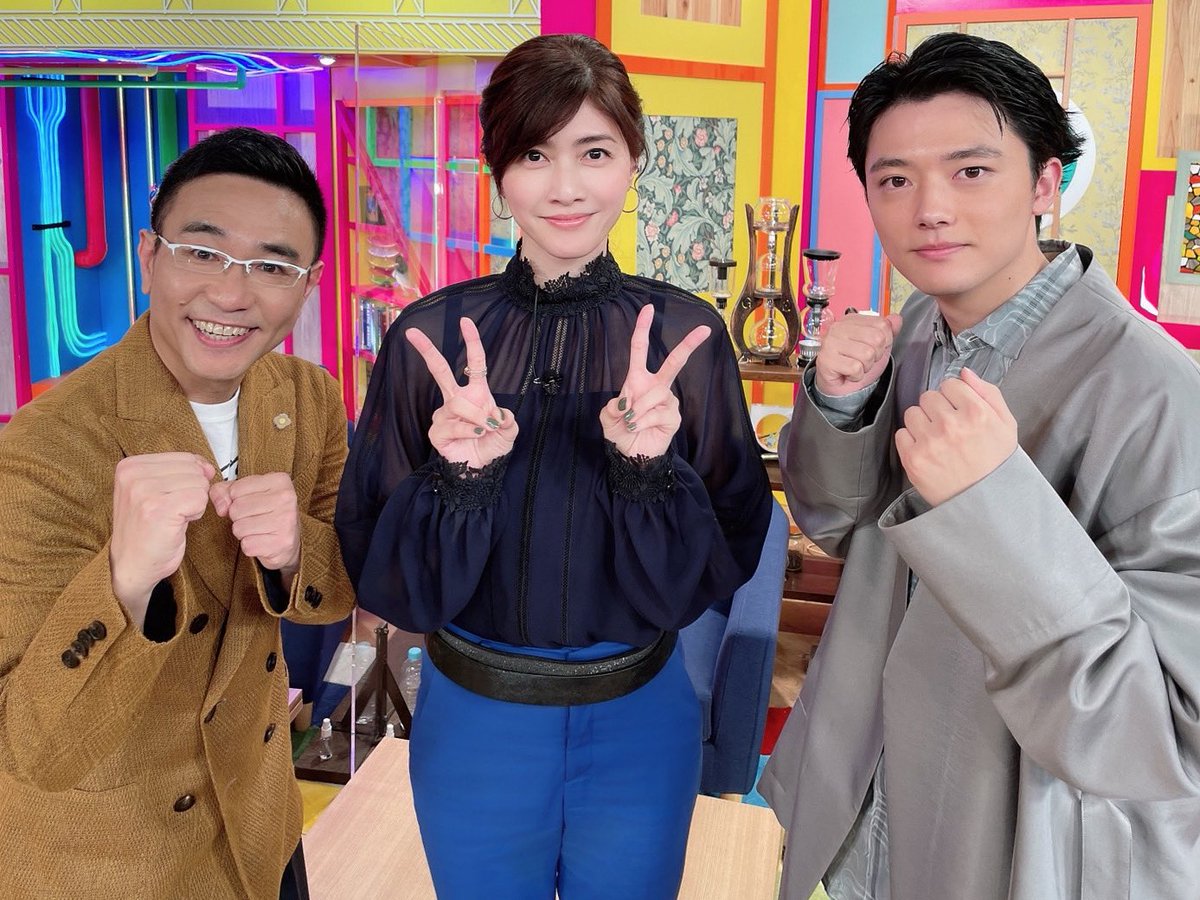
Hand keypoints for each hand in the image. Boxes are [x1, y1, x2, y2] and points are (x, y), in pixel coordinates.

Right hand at [110, 453, 214, 619]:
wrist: (132, 565)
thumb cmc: (147, 530)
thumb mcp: (154, 491)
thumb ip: (179, 472)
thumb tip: (207, 467)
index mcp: (129, 465)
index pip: (184, 458)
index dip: (188, 482)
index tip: (168, 500)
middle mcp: (133, 475)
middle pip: (193, 470)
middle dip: (191, 493)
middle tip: (169, 512)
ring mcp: (144, 491)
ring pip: (199, 484)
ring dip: (193, 504)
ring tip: (171, 518)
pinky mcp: (159, 508)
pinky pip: (200, 499)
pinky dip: (195, 514)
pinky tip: (176, 525)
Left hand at [210, 473, 301, 579]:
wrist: (288, 540)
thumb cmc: (267, 512)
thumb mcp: (247, 493)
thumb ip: (224, 491)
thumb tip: (221, 506)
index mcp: (279, 480)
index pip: (235, 490)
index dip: (235, 500)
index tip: (251, 503)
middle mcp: (286, 498)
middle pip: (236, 509)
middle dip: (239, 517)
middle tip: (255, 518)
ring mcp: (286, 520)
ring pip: (239, 528)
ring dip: (243, 532)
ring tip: (258, 529)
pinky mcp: (282, 542)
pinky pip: (247, 545)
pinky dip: (250, 545)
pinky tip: (263, 540)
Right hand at [405, 317, 517, 468]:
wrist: (481, 470)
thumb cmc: (492, 446)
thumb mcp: (509, 433)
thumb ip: (509, 421)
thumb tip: (499, 414)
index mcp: (476, 393)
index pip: (473, 363)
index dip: (471, 342)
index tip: (465, 321)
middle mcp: (456, 399)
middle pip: (439, 370)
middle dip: (426, 350)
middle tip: (411, 332)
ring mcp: (444, 414)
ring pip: (458, 405)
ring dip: (477, 417)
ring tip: (486, 429)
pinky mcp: (436, 431)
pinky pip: (453, 425)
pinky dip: (469, 431)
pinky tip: (475, 437)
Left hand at [601, 305, 710, 458]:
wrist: (631, 454)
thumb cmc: (622, 431)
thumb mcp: (608, 417)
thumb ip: (612, 407)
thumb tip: (626, 402)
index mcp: (638, 379)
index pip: (640, 349)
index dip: (642, 328)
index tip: (648, 309)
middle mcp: (656, 386)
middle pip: (674, 362)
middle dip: (689, 345)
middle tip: (704, 330)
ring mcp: (668, 401)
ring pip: (655, 394)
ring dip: (637, 409)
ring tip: (630, 421)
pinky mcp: (673, 417)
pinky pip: (656, 413)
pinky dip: (642, 421)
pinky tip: (638, 428)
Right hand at [813, 312, 902, 396]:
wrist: (840, 386)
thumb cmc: (856, 364)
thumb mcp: (877, 346)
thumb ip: (888, 331)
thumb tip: (897, 319)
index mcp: (852, 320)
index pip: (881, 324)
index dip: (884, 341)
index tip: (873, 348)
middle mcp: (839, 328)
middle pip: (876, 339)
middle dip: (875, 355)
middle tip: (863, 360)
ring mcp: (831, 343)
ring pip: (867, 354)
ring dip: (865, 367)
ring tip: (855, 367)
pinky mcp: (826, 360)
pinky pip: (855, 368)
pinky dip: (855, 375)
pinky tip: (848, 373)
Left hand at [895, 368, 1017, 506]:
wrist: (985, 503)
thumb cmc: (996, 463)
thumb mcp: (1006, 425)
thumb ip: (988, 393)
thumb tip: (964, 372)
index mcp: (976, 412)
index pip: (950, 383)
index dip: (954, 397)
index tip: (959, 411)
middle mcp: (951, 424)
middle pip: (928, 396)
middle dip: (937, 409)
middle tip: (948, 429)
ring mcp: (929, 442)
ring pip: (912, 412)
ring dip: (922, 423)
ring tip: (937, 440)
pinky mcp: (913, 459)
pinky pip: (901, 434)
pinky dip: (911, 441)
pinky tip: (928, 452)